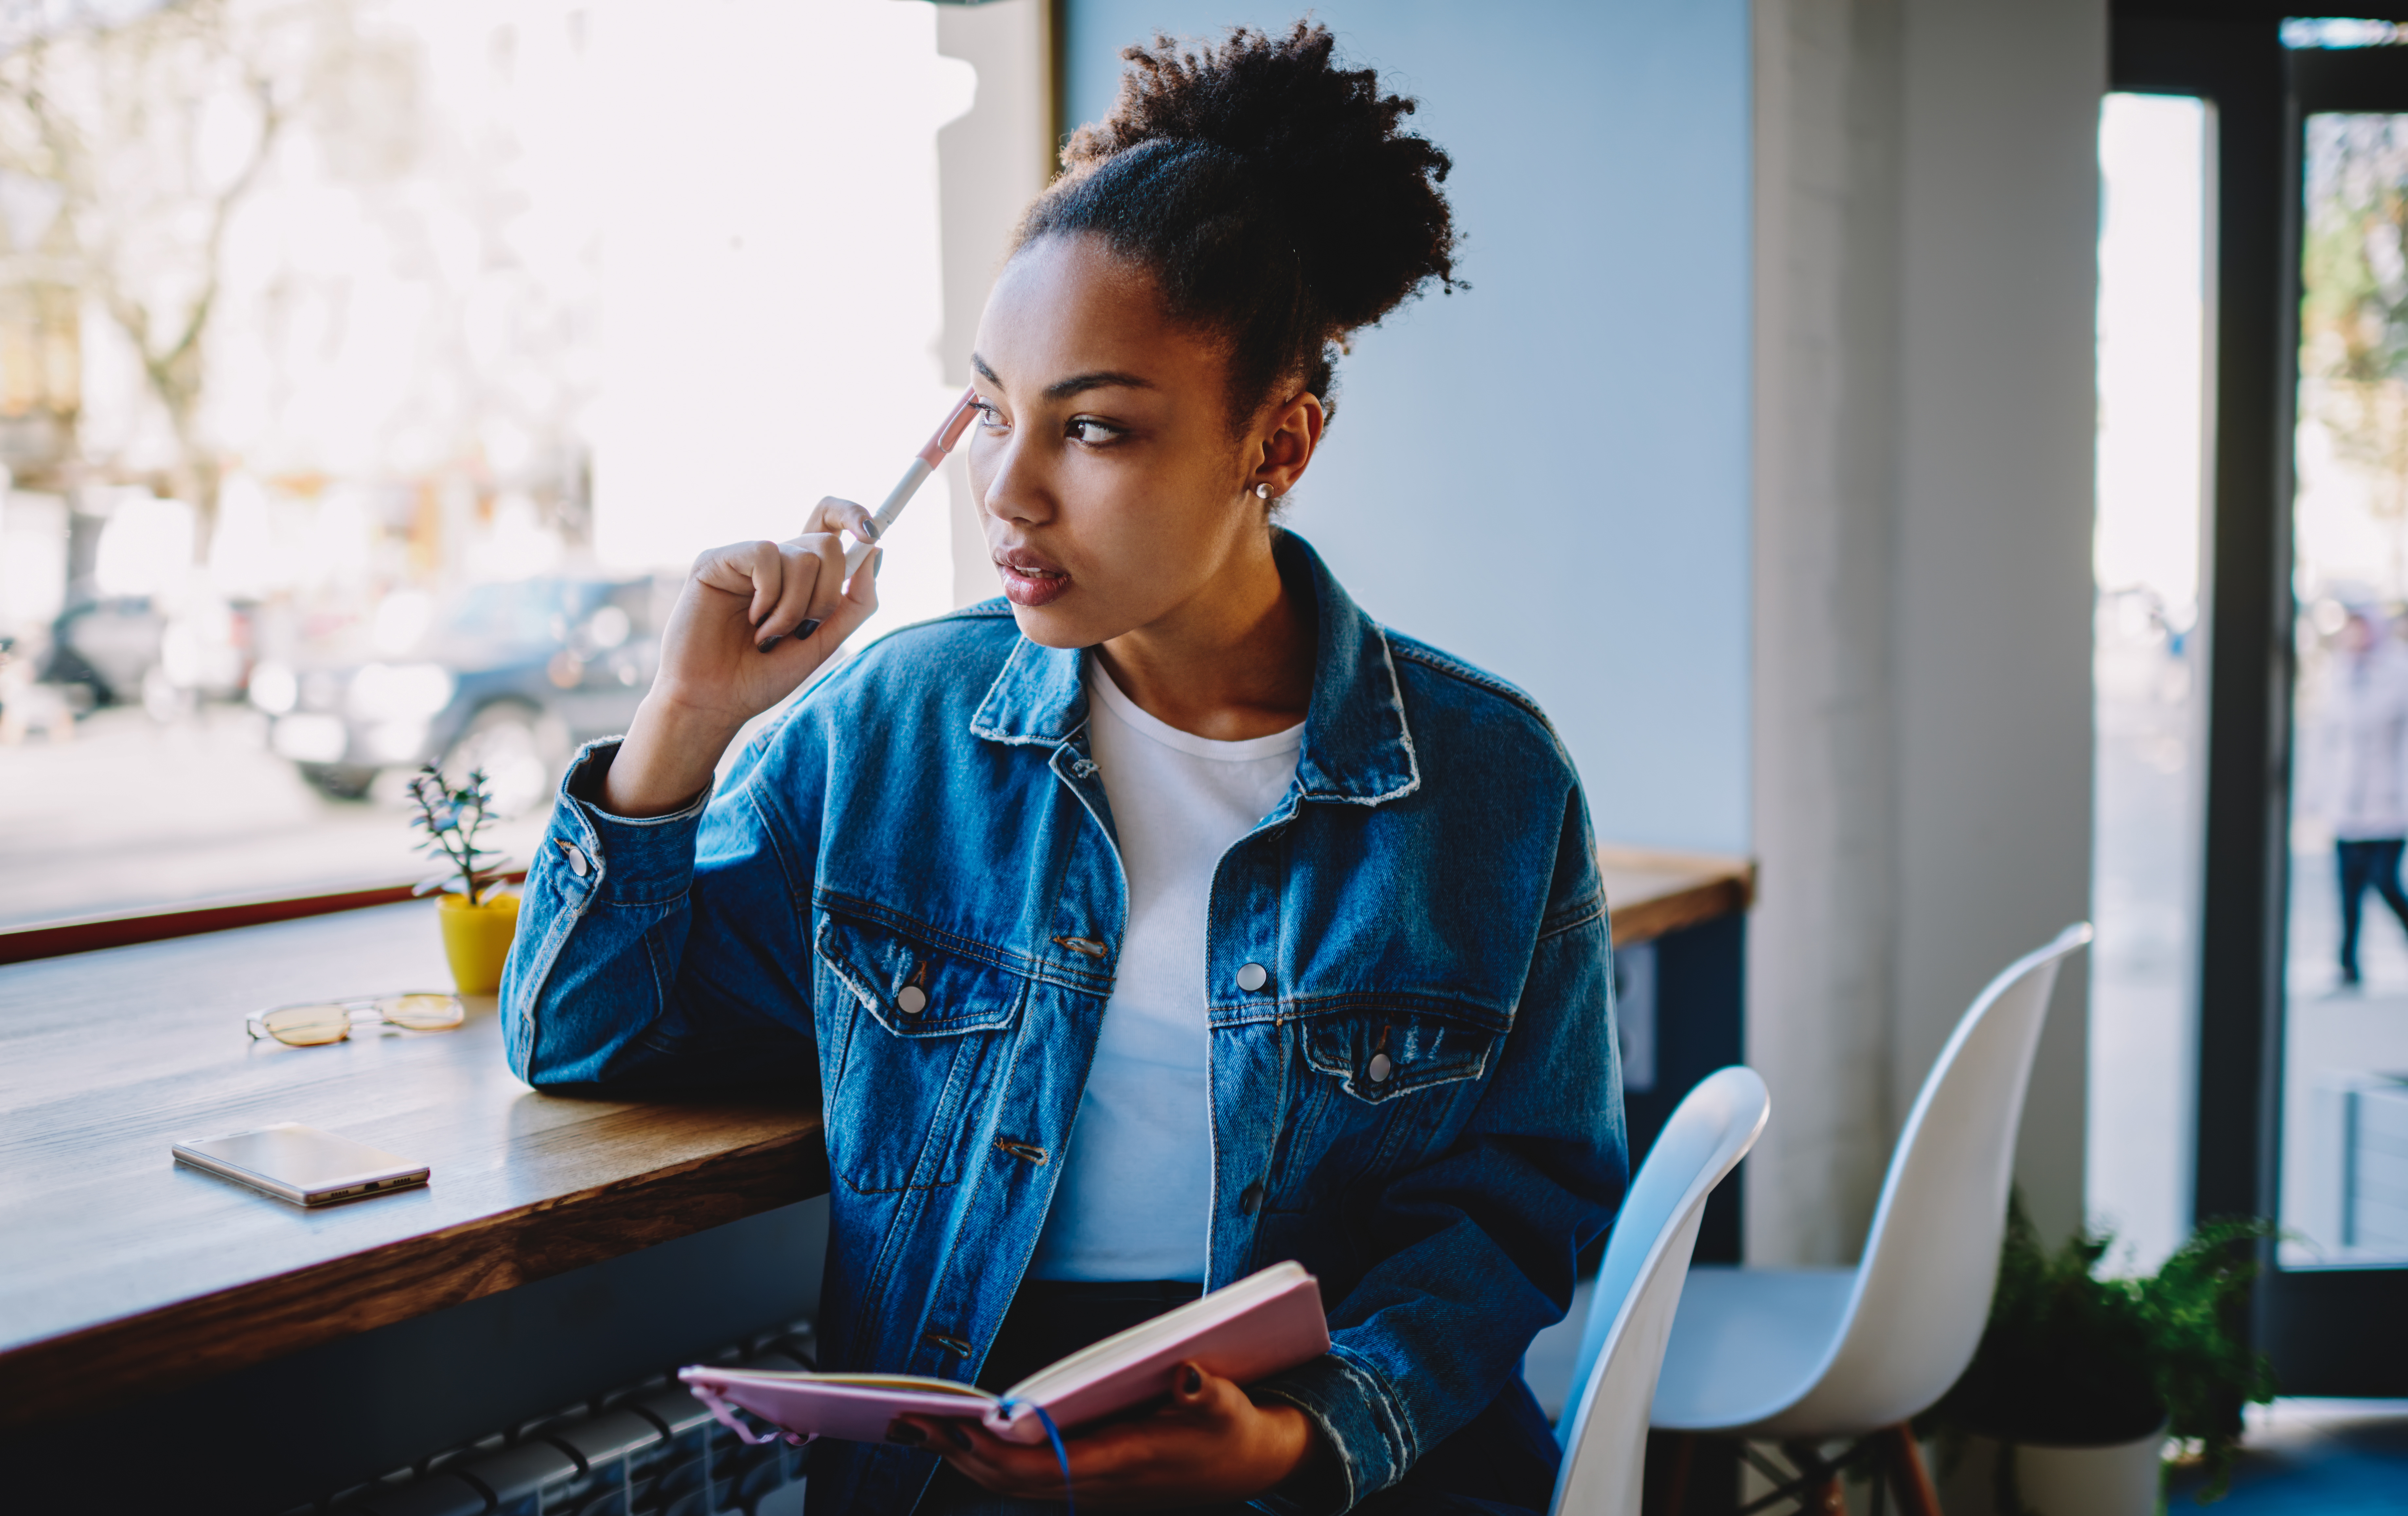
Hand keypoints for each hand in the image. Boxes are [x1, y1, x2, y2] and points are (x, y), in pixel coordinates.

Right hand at [603, 497, 882, 816]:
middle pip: (826, 545)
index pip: (828, 525)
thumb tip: (875, 550)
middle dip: (827, 596)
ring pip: (803, 556)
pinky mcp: (716, 560)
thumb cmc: (763, 675)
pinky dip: (769, 596)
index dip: (852, 515)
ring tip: (769, 635)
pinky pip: (765, 554)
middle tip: (802, 629)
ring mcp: (745, 559)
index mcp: (799, 577)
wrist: (717, 701)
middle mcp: (774, 562)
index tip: (872, 533)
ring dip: (795, 608)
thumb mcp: (824, 641)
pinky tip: (751, 620)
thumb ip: (855, 601)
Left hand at [893, 1363, 1321, 1508]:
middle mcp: (1095, 1483)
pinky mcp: (1087, 1479)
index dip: (993, 1451)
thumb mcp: (1229, 1405)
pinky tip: (962, 1438)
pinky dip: (986, 1460)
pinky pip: (1023, 1478)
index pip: (1041, 1467)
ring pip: (1010, 1484)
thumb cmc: (1233, 1428)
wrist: (1249, 1466)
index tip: (953, 1424)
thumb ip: (1207, 1391)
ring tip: (916, 1425)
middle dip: (954, 1452)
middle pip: (1009, 1480)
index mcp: (1122, 1461)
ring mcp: (1088, 1486)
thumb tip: (1189, 1374)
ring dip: (961, 1458)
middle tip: (905, 1418)